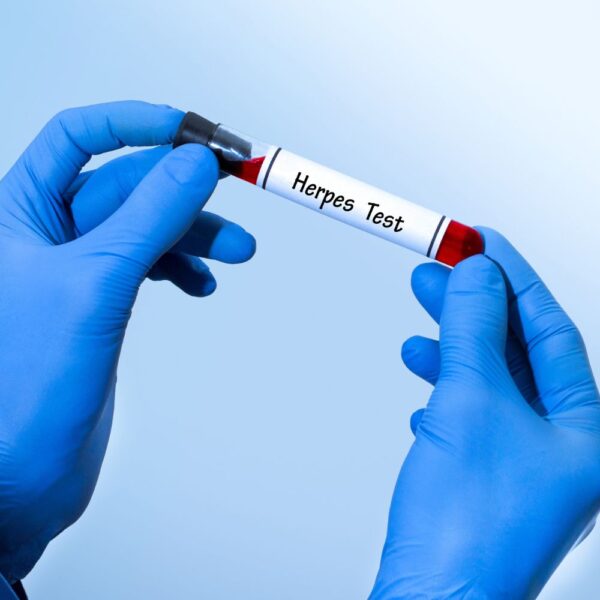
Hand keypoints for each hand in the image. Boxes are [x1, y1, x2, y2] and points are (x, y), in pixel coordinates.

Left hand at [0, 101, 253, 581]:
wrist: (23, 470)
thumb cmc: (25, 386)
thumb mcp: (95, 283)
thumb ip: (147, 218)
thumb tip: (193, 165)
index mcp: (20, 212)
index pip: (79, 137)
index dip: (136, 123)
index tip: (191, 131)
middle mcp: (48, 234)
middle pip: (129, 185)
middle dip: (186, 192)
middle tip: (237, 191)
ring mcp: (80, 270)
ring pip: (148, 228)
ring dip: (195, 234)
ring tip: (236, 253)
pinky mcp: (103, 302)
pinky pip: (151, 264)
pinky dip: (182, 268)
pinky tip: (200, 284)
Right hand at [371, 229, 599, 598]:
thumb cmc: (465, 525)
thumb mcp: (472, 402)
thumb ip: (475, 330)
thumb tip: (477, 274)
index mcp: (586, 430)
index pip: (551, 330)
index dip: (513, 279)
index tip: (480, 242)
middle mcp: (562, 445)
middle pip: (518, 351)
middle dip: (474, 307)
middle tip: (438, 268)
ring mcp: (521, 460)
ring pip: (489, 380)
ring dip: (451, 346)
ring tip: (417, 323)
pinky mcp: (484, 473)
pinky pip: (469, 410)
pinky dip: (444, 388)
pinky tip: (422, 383)